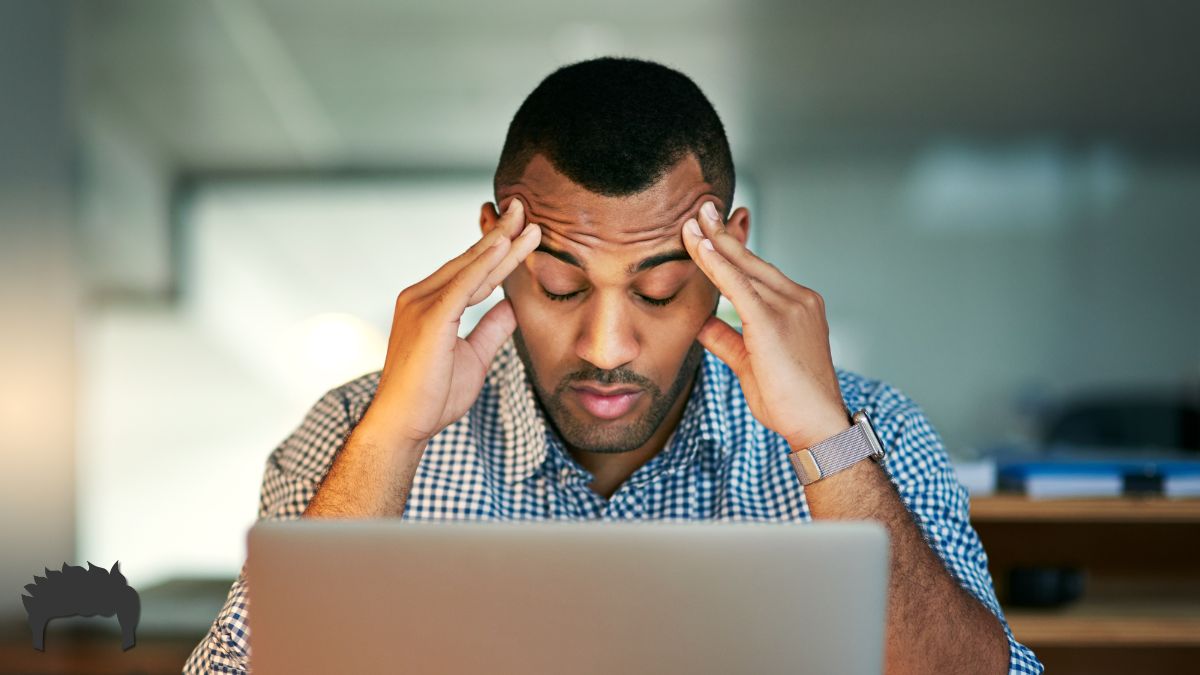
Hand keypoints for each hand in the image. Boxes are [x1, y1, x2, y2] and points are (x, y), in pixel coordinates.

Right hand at [360, 199, 541, 448]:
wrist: (404, 424)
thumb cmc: (433, 396)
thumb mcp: (475, 357)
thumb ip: (491, 329)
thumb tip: (512, 306)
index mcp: (431, 304)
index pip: (473, 271)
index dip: (499, 251)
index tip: (523, 230)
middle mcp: (421, 296)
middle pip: (471, 260)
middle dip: (501, 235)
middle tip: (525, 208)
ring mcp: (421, 304)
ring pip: (469, 267)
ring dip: (500, 243)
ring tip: (525, 221)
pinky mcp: (429, 318)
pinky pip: (462, 285)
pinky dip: (483, 265)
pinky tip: (503, 246)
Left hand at [681, 201, 848, 449]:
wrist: (816, 424)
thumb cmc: (788, 400)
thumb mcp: (749, 363)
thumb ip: (726, 339)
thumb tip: (700, 323)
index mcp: (797, 305)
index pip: (758, 270)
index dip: (734, 248)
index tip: (714, 228)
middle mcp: (797, 299)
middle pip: (752, 260)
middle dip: (723, 232)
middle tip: (701, 207)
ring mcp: (789, 307)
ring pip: (744, 268)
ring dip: (715, 242)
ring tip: (693, 219)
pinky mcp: (773, 322)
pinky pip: (738, 286)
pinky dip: (717, 265)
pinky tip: (701, 248)